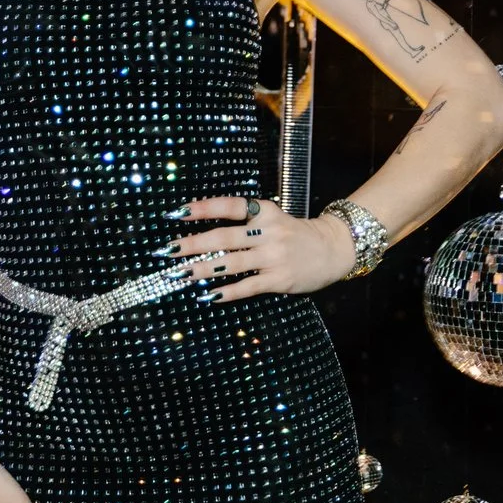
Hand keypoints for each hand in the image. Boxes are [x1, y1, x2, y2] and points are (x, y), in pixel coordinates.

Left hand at [168, 196, 357, 299]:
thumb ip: (246, 223)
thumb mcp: (273, 218)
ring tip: (181, 274)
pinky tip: (209, 296)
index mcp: (265, 212)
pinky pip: (247, 286)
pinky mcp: (279, 279)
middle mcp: (268, 232)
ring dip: (203, 269)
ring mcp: (273, 256)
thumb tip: (204, 234)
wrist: (332, 249)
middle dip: (193, 244)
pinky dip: (227, 292)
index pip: (230, 206)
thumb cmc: (295, 234)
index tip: (176, 213)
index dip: (202, 208)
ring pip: (231, 263)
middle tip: (169, 251)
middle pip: (223, 237)